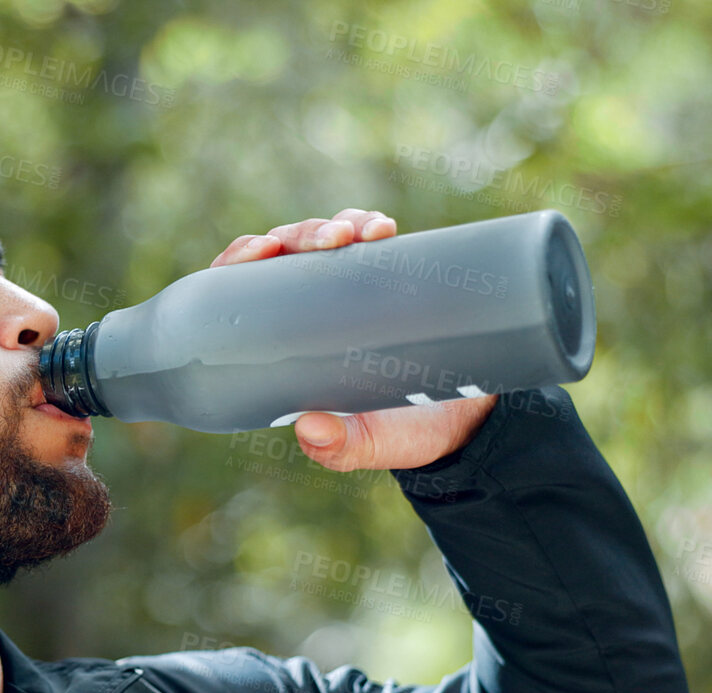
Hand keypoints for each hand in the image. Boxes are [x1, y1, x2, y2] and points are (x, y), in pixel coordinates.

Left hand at [207, 209, 498, 471]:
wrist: (472, 415)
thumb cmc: (409, 430)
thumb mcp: (374, 443)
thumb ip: (344, 448)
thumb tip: (307, 429)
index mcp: (285, 349)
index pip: (240, 294)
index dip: (239, 264)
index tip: (259, 253)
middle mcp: (306, 312)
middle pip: (281, 256)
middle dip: (298, 237)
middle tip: (329, 242)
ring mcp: (344, 289)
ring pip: (322, 240)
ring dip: (335, 225)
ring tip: (361, 234)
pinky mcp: (381, 276)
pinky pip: (365, 240)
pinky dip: (368, 226)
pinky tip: (382, 229)